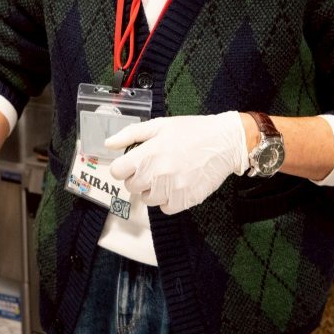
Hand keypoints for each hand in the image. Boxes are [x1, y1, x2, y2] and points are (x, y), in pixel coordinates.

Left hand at [106, 112, 249, 214]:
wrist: (224, 142)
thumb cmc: (192, 131)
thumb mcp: (159, 125)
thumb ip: (130, 134)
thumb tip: (108, 144)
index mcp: (148, 154)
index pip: (118, 172)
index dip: (123, 167)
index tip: (132, 163)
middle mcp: (157, 174)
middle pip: (132, 187)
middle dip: (138, 178)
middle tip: (153, 166)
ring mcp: (171, 189)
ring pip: (148, 199)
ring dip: (153, 190)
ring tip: (167, 175)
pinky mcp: (185, 200)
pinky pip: (166, 208)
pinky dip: (168, 200)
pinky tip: (176, 185)